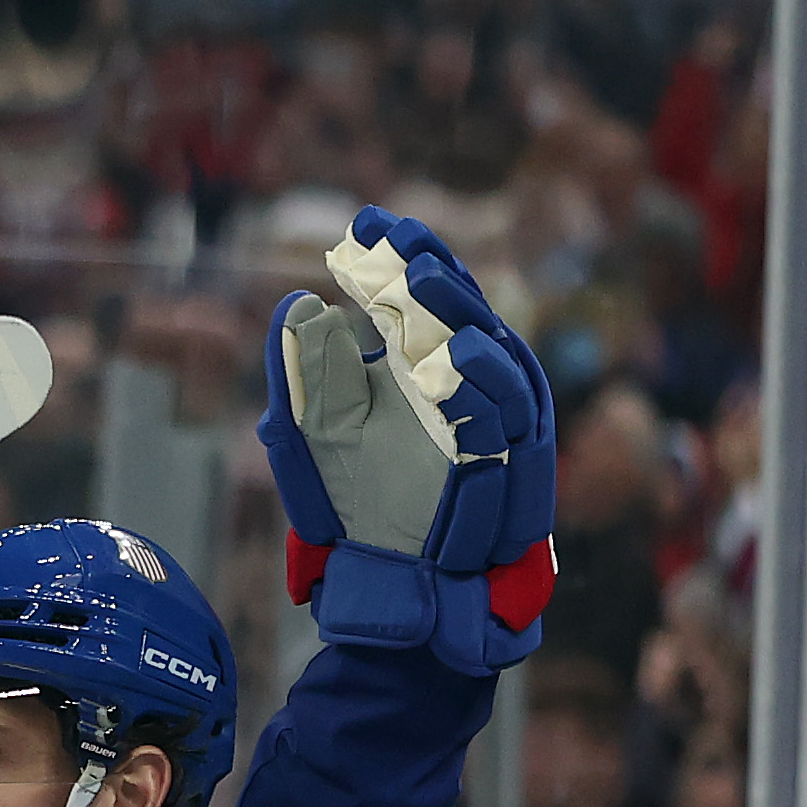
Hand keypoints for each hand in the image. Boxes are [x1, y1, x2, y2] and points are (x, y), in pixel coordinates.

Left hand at [257, 208, 555, 676]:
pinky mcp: (511, 466)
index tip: (365, 222)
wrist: (392, 584)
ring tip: (415, 282)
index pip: (419, 298)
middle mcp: (465, 387)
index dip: (400, 256)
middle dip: (430, 273)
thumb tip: (295, 306)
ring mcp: (494, 424)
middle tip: (394, 242)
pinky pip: (506, 416)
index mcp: (422, 368)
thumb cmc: (358, 507)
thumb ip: (304, 376)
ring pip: (492, 354)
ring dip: (456, 315)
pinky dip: (481, 381)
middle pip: (461, 312)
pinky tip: (448, 353)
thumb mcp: (314, 436)